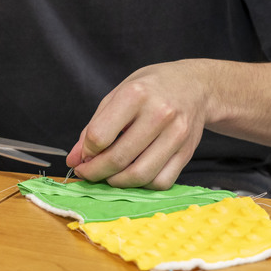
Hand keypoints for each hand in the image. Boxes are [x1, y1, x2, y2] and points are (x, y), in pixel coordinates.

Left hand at [65, 61, 213, 189]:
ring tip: (110, 175)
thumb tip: (75, 159)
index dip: (86, 152)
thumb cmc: (152, 87)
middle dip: (96, 173)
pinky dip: (143, 185)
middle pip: (118, 159)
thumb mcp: (119, 93)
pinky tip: (135, 173)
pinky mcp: (188, 152)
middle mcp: (159, 113)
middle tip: (88, 173)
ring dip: (117, 182)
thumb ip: (95, 126)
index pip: (100, 136)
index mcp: (136, 94)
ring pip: (140, 175)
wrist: (195, 85)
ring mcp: (176, 134)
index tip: (82, 156)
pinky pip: (161, 181)